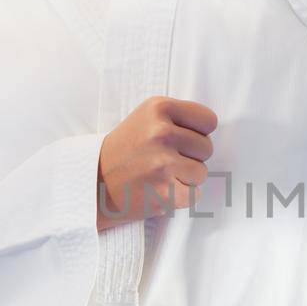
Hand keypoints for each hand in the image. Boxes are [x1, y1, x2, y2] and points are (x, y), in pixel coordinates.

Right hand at [97, 96, 217, 228]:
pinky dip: (182, 197)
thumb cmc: (126, 150)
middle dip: (190, 157)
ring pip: (201, 173)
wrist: (93, 183)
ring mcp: (162, 163)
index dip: (197, 132)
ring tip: (159, 176)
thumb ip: (178, 117)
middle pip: (207, 148)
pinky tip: (160, 190)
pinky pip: (196, 195)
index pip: (209, 120)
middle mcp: (161, 132)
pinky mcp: (164, 192)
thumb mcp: (147, 118)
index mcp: (159, 107)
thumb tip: (213, 128)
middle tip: (162, 160)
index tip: (179, 139)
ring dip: (185, 178)